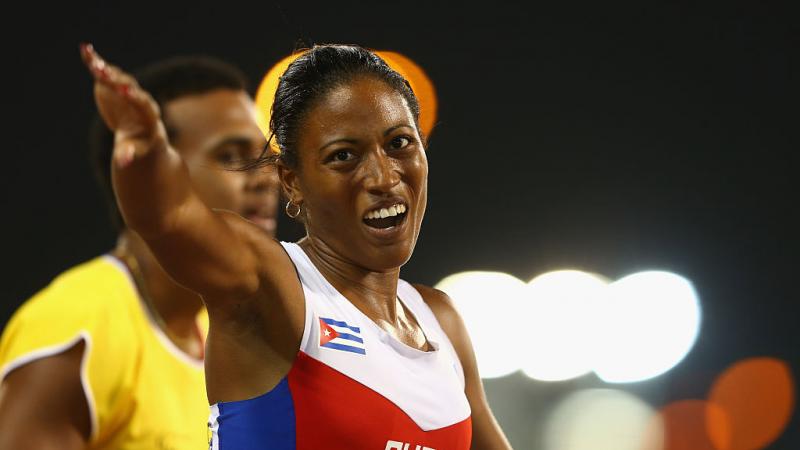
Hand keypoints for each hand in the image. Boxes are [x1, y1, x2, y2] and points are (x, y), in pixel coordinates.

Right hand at [80, 43, 167, 167]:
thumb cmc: (139, 145)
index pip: (143, 104)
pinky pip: (106, 72)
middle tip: (106, 74)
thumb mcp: (135, 150)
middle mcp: (140, 98)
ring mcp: (126, 89)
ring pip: (118, 77)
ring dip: (107, 71)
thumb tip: (123, 164)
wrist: (139, 133)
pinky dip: (96, 62)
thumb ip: (128, 154)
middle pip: (131, 88)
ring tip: (93, 64)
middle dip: (119, 82)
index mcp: (149, 115)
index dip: (135, 97)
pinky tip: (85, 51)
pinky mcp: (114, 85)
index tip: (126, 92)